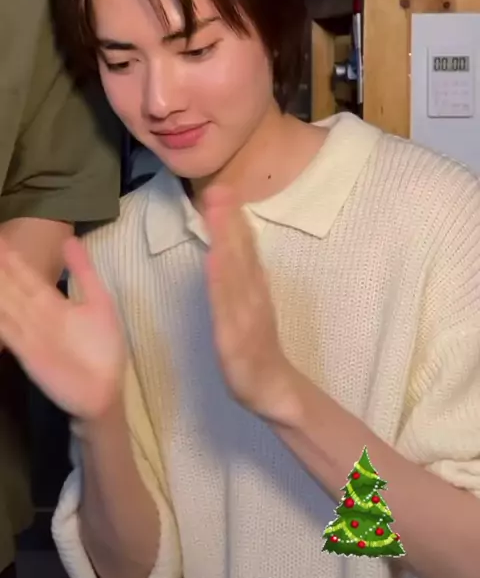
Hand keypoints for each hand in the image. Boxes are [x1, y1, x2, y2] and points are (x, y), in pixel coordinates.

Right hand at [0, 236, 125, 420]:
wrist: (105, 391)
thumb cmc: (103, 349)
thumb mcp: (98, 302)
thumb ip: (83, 272)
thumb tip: (70, 239)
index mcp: (52, 303)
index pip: (26, 276)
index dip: (11, 259)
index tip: (0, 238)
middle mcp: (37, 315)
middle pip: (11, 288)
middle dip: (0, 269)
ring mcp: (30, 334)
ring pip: (6, 305)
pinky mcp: (29, 353)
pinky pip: (9, 332)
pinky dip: (1, 321)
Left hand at [202, 185, 295, 420]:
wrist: (273, 389)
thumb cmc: (257, 346)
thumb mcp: (250, 305)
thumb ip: (244, 276)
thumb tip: (236, 243)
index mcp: (254, 287)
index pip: (244, 248)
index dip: (234, 218)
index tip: (223, 188)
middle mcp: (252, 295)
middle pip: (240, 253)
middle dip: (228, 221)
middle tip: (218, 188)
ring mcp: (246, 315)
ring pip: (234, 272)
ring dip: (225, 240)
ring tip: (216, 212)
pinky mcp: (236, 338)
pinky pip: (226, 306)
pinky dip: (221, 281)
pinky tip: (213, 259)